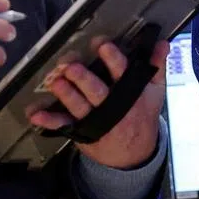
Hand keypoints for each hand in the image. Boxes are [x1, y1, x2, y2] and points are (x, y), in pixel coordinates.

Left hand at [27, 40, 169, 169]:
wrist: (133, 155)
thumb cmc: (142, 116)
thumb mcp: (155, 92)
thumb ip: (157, 66)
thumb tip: (162, 43)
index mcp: (130, 93)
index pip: (122, 72)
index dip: (113, 59)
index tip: (103, 45)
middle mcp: (112, 106)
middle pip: (97, 91)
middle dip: (84, 79)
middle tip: (71, 66)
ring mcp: (95, 120)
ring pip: (79, 106)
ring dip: (66, 94)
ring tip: (56, 82)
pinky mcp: (81, 131)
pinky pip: (63, 125)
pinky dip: (49, 120)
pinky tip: (36, 114)